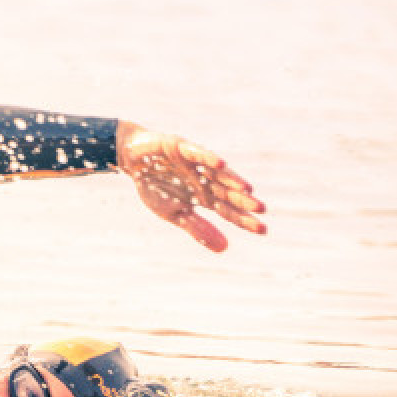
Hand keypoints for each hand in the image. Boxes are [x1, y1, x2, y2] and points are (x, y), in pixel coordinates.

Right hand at [117, 122, 266, 251]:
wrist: (133, 160)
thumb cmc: (155, 186)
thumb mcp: (174, 214)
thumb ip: (198, 229)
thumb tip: (225, 249)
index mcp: (204, 197)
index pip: (228, 211)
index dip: (245, 220)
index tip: (263, 230)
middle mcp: (205, 180)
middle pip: (228, 192)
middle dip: (244, 201)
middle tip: (262, 210)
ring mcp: (196, 164)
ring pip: (218, 173)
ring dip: (232, 180)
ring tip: (247, 190)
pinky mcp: (182, 148)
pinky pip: (198, 153)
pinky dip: (208, 158)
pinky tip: (221, 165)